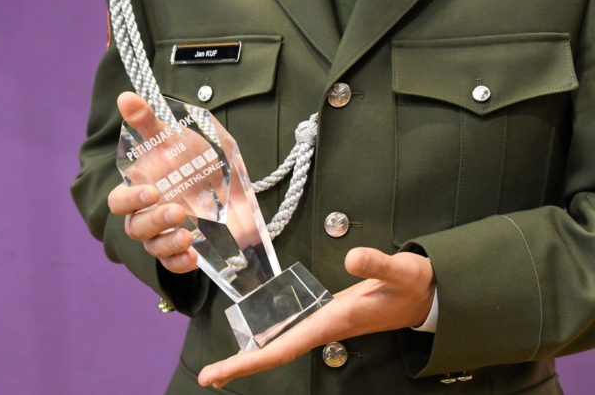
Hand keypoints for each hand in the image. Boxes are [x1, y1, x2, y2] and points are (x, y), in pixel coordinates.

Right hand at [107, 92, 197, 273]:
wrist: (233, 183)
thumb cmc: (198, 160)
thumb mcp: (179, 139)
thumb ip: (151, 123)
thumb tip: (126, 96)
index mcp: (142, 189)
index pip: (120, 201)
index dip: (131, 199)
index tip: (152, 191)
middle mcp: (148, 215)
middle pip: (133, 227)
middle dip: (152, 221)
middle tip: (177, 211)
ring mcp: (166, 234)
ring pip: (152, 248)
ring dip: (167, 244)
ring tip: (186, 235)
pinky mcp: (186, 249)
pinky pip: (173, 264)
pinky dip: (179, 263)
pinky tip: (192, 257)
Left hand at [198, 247, 434, 388]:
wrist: (426, 297)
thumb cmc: (413, 285)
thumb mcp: (401, 271)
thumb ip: (378, 264)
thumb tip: (352, 258)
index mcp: (336, 320)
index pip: (286, 346)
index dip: (252, 362)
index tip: (221, 374)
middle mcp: (326, 326)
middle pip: (278, 352)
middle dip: (243, 365)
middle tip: (209, 376)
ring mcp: (326, 323)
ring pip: (284, 344)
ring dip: (254, 356)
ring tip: (225, 366)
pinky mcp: (329, 314)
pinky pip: (293, 332)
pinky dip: (272, 340)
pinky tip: (260, 340)